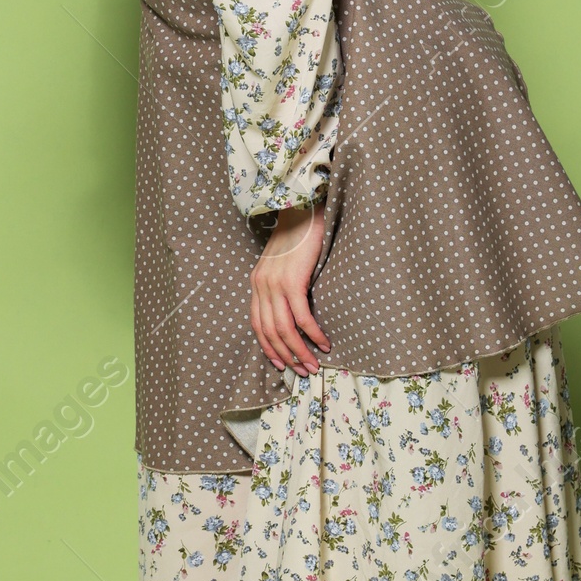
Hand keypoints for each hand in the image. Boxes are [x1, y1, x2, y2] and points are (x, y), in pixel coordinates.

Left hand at [250, 206, 328, 376]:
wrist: (302, 209)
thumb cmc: (299, 236)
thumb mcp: (283, 264)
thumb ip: (283, 286)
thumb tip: (296, 313)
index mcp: (256, 283)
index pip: (257, 325)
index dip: (269, 348)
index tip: (282, 364)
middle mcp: (261, 286)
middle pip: (269, 332)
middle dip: (286, 356)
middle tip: (303, 372)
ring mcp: (274, 284)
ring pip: (284, 329)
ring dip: (300, 351)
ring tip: (314, 365)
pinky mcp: (291, 281)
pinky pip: (301, 316)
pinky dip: (312, 333)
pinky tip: (324, 342)